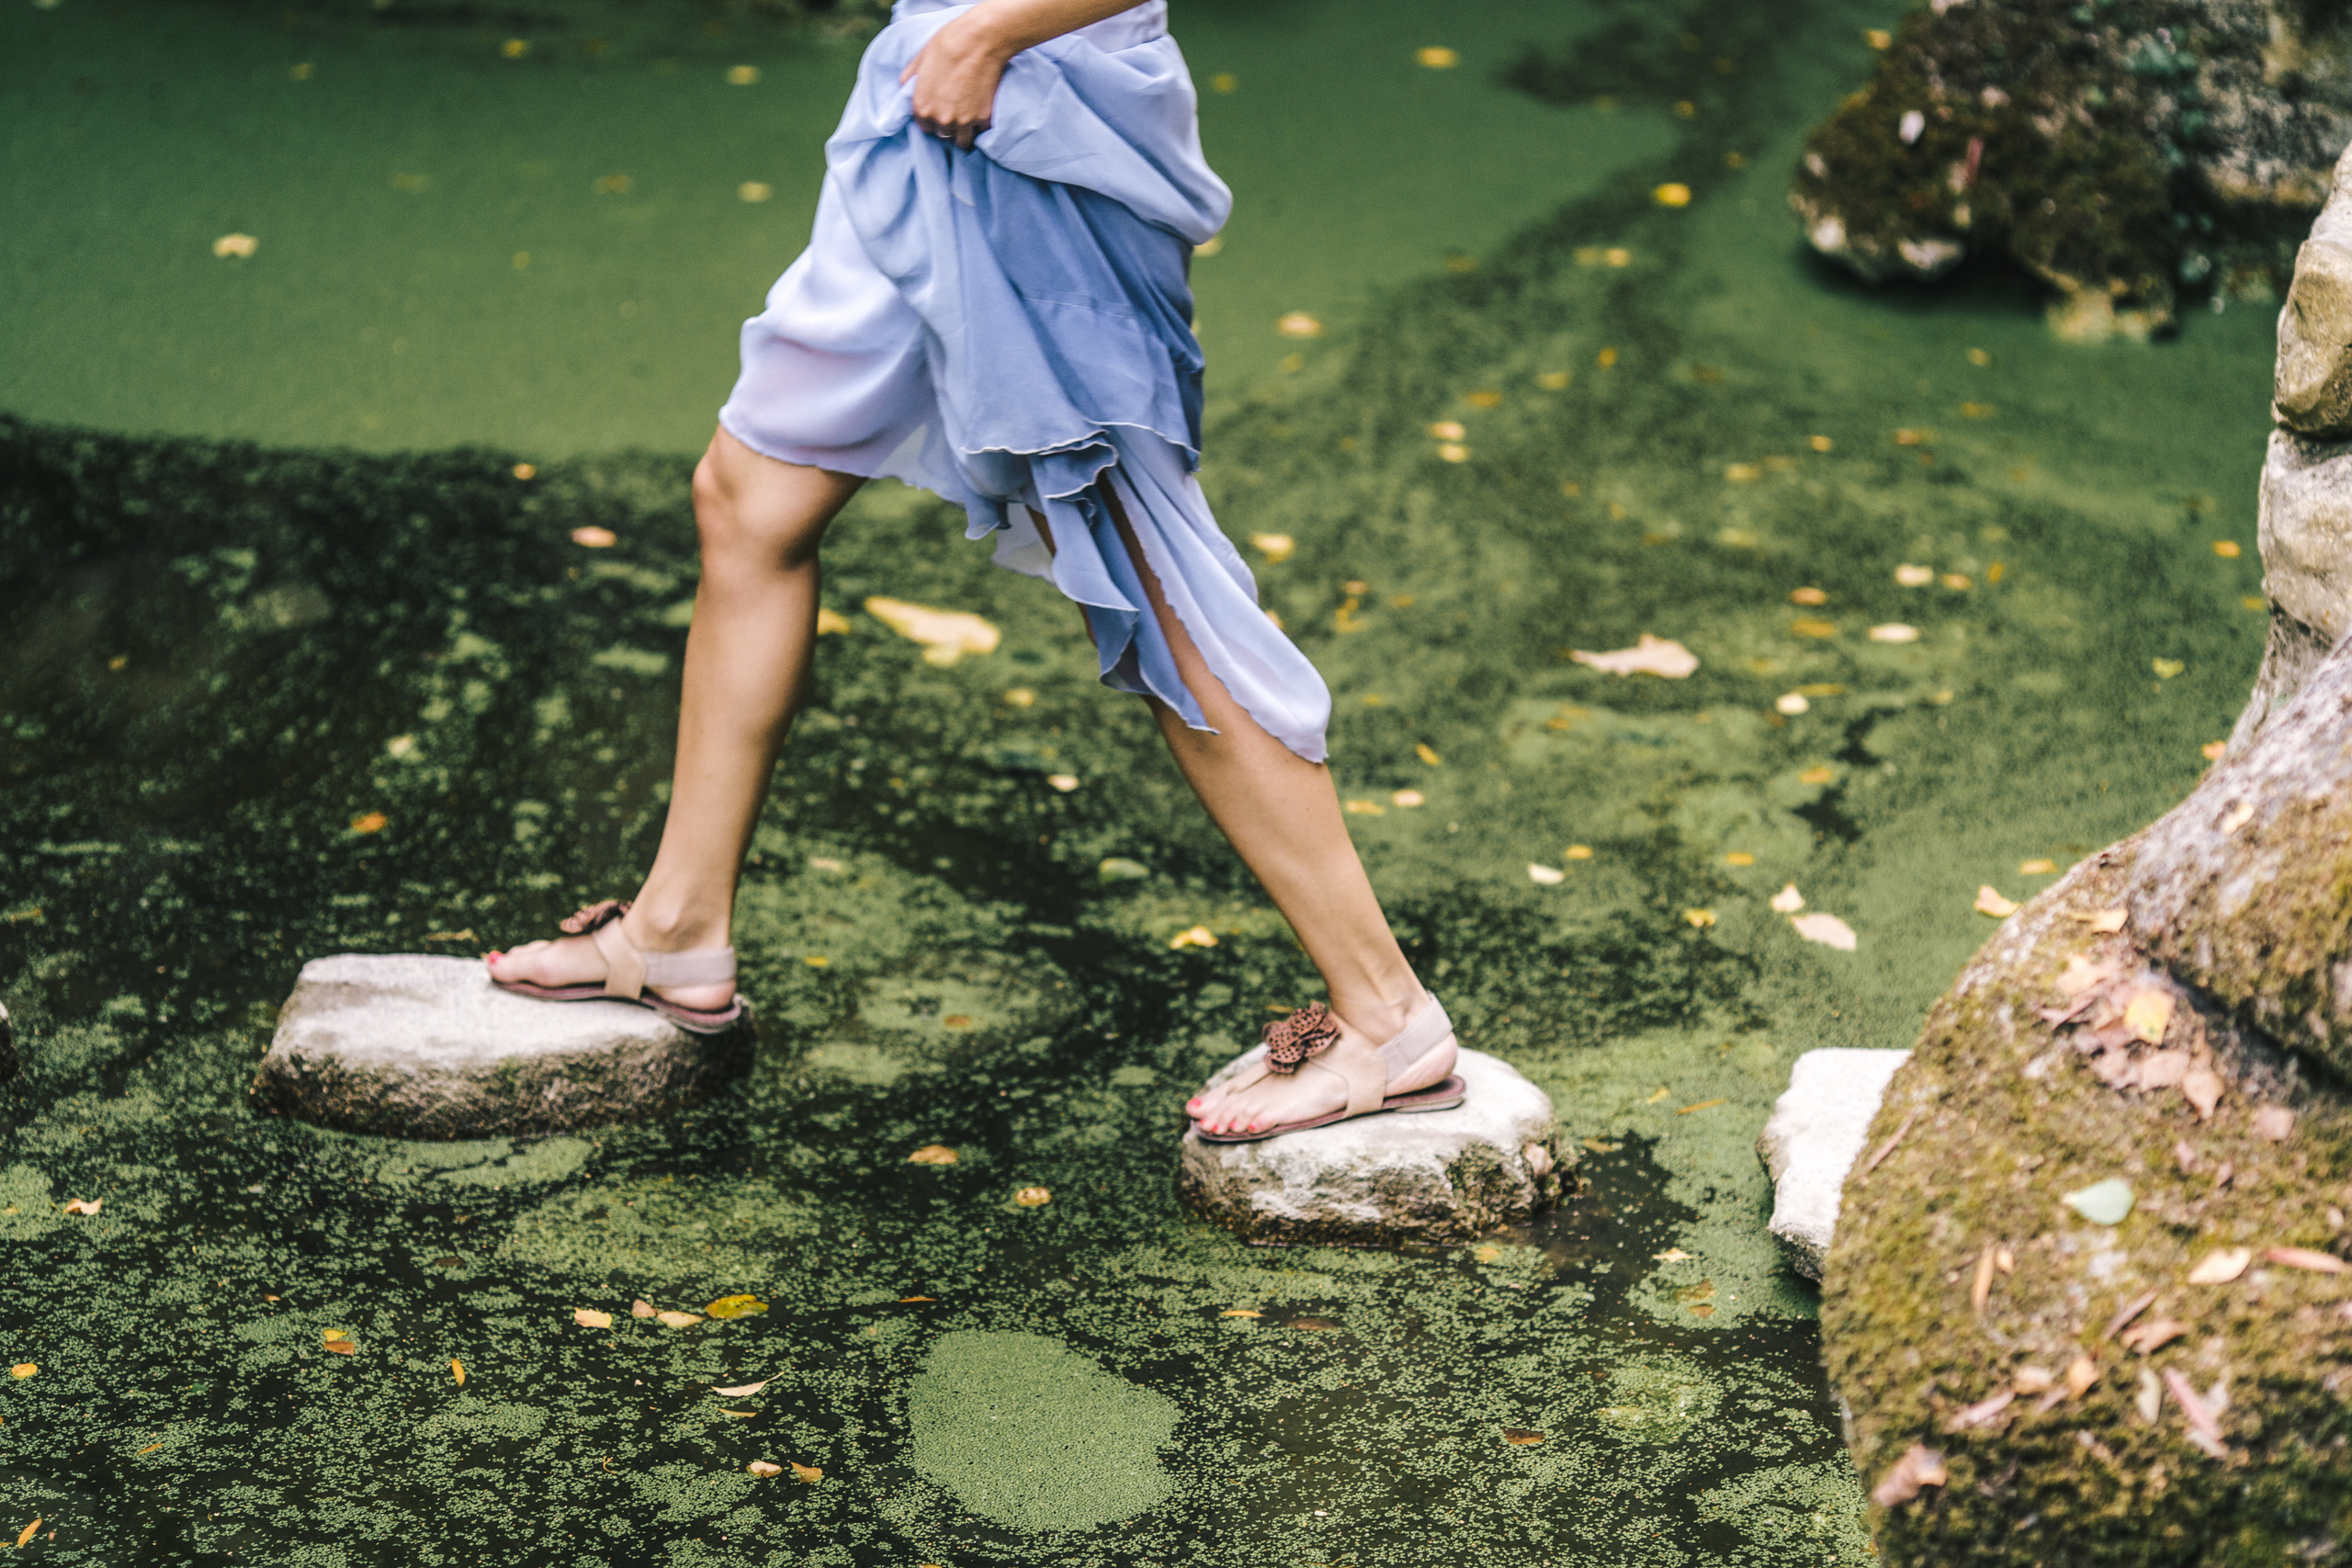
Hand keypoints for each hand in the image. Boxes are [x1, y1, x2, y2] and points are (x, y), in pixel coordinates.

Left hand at [900, 11, 1011, 150]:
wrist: (979, 40)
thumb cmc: (948, 44)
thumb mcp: (920, 58)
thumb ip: (910, 78)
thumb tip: (906, 87)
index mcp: (921, 107)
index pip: (924, 127)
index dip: (932, 119)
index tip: (940, 110)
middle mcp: (940, 119)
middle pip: (943, 134)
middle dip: (948, 125)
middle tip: (956, 111)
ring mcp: (963, 121)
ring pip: (962, 141)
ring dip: (964, 132)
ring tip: (969, 118)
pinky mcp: (984, 118)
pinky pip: (981, 131)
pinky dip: (982, 124)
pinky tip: (982, 110)